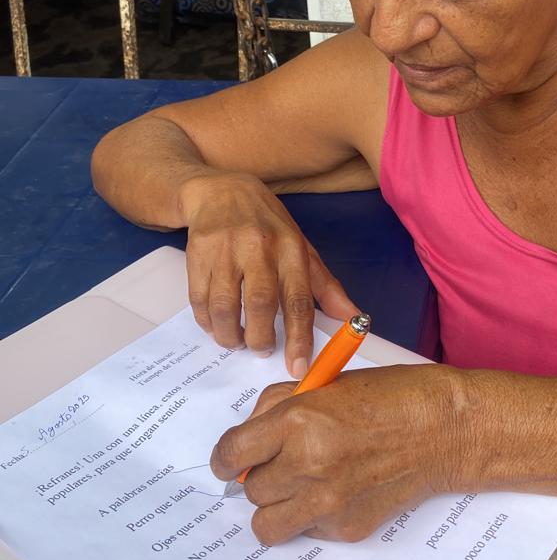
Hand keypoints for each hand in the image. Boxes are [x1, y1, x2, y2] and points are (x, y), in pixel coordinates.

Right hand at [181, 172, 356, 374]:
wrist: (221, 192)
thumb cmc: (268, 226)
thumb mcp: (302, 249)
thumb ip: (325, 287)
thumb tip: (354, 318)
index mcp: (291, 249)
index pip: (298, 299)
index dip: (299, 337)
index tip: (297, 367)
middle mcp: (259, 247)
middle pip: (259, 304)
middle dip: (260, 339)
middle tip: (261, 350)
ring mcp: (226, 250)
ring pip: (224, 306)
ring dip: (229, 335)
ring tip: (237, 341)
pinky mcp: (198, 254)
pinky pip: (200, 299)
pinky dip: (207, 322)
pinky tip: (216, 325)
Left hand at [210, 364, 459, 544]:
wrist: (443, 429)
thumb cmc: (389, 397)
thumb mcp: (326, 385)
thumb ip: (280, 407)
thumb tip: (250, 438)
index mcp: (298, 421)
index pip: (231, 454)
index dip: (224, 459)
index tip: (228, 462)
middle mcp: (308, 464)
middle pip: (250, 489)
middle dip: (260, 476)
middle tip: (281, 463)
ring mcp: (328, 501)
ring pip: (267, 524)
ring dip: (275, 506)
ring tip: (296, 488)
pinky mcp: (347, 527)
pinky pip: (306, 531)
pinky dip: (310, 517)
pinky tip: (335, 492)